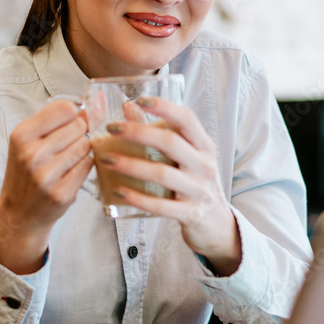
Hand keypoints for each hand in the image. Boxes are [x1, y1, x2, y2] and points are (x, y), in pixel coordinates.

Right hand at [0, 99, 91, 273]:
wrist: (19, 213)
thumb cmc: (26, 173)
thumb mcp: (27, 141)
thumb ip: (54, 120)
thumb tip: (91, 105)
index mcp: (21, 135)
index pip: (65, 108)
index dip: (74, 113)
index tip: (72, 120)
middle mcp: (32, 154)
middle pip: (79, 126)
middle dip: (79, 132)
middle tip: (66, 145)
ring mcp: (47, 175)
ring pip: (86, 145)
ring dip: (83, 150)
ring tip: (67, 160)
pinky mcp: (62, 193)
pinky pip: (89, 166)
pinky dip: (85, 166)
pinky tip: (71, 172)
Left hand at [99, 96, 240, 275]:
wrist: (217, 224)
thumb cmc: (196, 183)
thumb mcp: (187, 157)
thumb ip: (161, 132)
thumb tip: (129, 107)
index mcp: (204, 146)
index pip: (187, 119)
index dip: (164, 106)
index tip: (139, 100)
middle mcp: (204, 165)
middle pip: (171, 142)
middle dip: (138, 133)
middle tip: (111, 129)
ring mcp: (198, 190)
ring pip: (162, 174)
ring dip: (131, 165)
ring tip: (106, 160)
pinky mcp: (190, 214)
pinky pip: (161, 206)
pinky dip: (137, 198)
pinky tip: (118, 191)